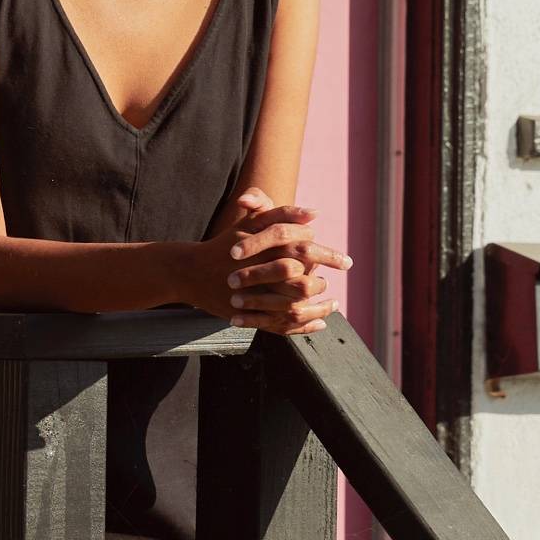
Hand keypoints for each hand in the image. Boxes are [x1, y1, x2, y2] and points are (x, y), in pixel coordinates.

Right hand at [184, 188, 349, 335]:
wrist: (193, 272)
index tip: (346, 262)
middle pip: (302, 281)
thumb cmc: (226, 244)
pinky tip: (320, 323)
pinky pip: (283, 325)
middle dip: (321, 283)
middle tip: (330, 283)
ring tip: (331, 304)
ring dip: (318, 308)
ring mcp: (255, 297)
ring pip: (295, 307)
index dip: (328, 256)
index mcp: (266, 246)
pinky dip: (305, 326)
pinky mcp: (250, 315)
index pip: (306, 249)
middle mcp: (262, 272)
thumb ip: (280, 214)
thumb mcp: (249, 223)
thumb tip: (314, 213)